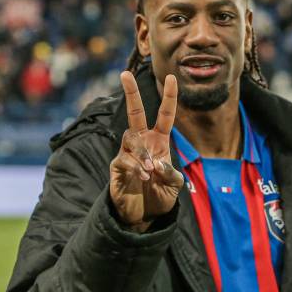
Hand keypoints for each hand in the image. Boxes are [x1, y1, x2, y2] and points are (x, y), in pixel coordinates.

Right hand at [109, 71, 183, 231]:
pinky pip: (124, 159)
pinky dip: (135, 167)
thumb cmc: (159, 195)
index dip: (169, 97)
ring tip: (150, 172)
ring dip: (142, 154)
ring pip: (131, 139)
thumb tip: (157, 164)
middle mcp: (142, 142)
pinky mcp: (117, 166)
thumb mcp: (174, 186)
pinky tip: (143, 176)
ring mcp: (127, 153)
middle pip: (134, 112)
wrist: (142, 216)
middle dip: (130, 93)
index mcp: (159, 141)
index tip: (172, 77)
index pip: (164, 115)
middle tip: (125, 74)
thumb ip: (170, 174)